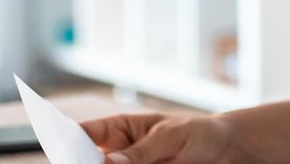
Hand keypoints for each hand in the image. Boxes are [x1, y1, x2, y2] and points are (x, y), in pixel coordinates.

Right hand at [80, 111, 249, 163]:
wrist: (227, 151)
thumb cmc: (198, 133)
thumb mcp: (171, 137)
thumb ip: (142, 151)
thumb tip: (110, 162)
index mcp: (119, 129)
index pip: (84, 133)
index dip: (66, 139)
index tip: (62, 148)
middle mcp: (118, 153)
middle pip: (88, 161)